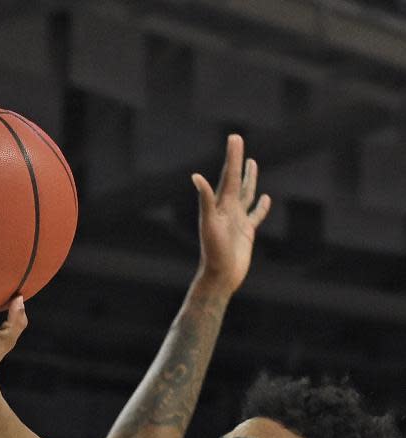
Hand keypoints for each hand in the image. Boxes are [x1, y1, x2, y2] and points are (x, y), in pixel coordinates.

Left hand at [192, 133, 270, 295]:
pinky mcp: (246, 232)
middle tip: (237, 140)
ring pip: (246, 194)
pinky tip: (265, 199)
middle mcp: (228, 210)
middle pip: (235, 180)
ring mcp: (237, 220)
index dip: (232, 156)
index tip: (235, 137)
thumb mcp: (209, 225)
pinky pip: (255, 215)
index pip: (228, 176)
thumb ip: (205, 200)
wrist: (219, 277)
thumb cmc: (213, 253)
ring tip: (252, 162)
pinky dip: (261, 206)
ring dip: (249, 178)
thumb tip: (196, 177)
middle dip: (237, 161)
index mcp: (220, 205)